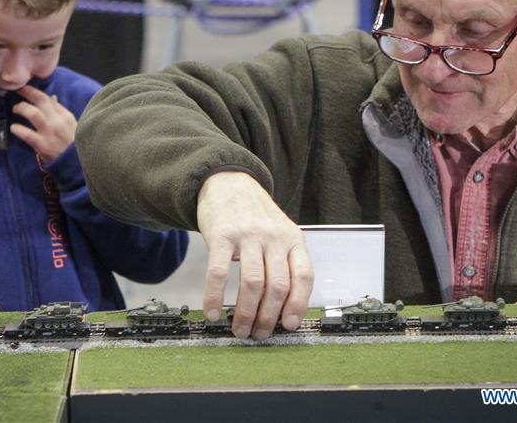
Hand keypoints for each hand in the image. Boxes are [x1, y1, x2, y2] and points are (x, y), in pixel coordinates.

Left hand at [11, 85, 76, 162]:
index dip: (34, 91)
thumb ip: (60, 112)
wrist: (77, 165)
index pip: (48, 99)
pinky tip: (14, 128)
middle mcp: (58, 122)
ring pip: (33, 114)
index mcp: (65, 116)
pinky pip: (28, 135)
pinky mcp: (43, 146)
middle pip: (41, 101)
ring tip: (15, 109)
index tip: (25, 88)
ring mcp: (50, 133)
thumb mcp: (71, 125)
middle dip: (27, 93)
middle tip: (17, 91)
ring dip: (22, 108)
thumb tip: (52, 98)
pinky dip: (18, 129)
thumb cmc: (74, 145)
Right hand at [197, 171, 312, 339]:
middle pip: (278, 285)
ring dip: (246, 313)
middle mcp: (273, 236)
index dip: (298, 304)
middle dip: (269, 317)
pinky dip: (215, 297)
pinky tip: (213, 312)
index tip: (289, 325)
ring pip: (253, 283)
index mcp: (293, 238)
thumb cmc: (254, 214)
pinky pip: (219, 272)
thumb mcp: (279, 231)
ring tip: (239, 329)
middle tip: (259, 334)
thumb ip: (283, 261)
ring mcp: (248, 234)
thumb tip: (282, 308)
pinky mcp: (221, 234)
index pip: (304, 276)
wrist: (228, 181)